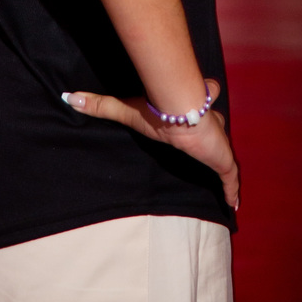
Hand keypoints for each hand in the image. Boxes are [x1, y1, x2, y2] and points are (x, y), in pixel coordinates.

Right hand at [62, 78, 239, 210]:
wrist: (182, 114)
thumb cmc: (156, 112)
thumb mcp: (125, 110)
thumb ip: (99, 105)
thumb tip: (68, 97)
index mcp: (186, 111)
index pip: (199, 103)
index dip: (201, 101)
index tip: (197, 111)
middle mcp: (205, 123)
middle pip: (214, 123)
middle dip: (213, 128)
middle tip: (209, 143)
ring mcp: (217, 142)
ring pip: (223, 149)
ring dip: (222, 158)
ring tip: (224, 174)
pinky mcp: (224, 159)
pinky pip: (231, 178)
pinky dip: (232, 189)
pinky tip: (232, 204)